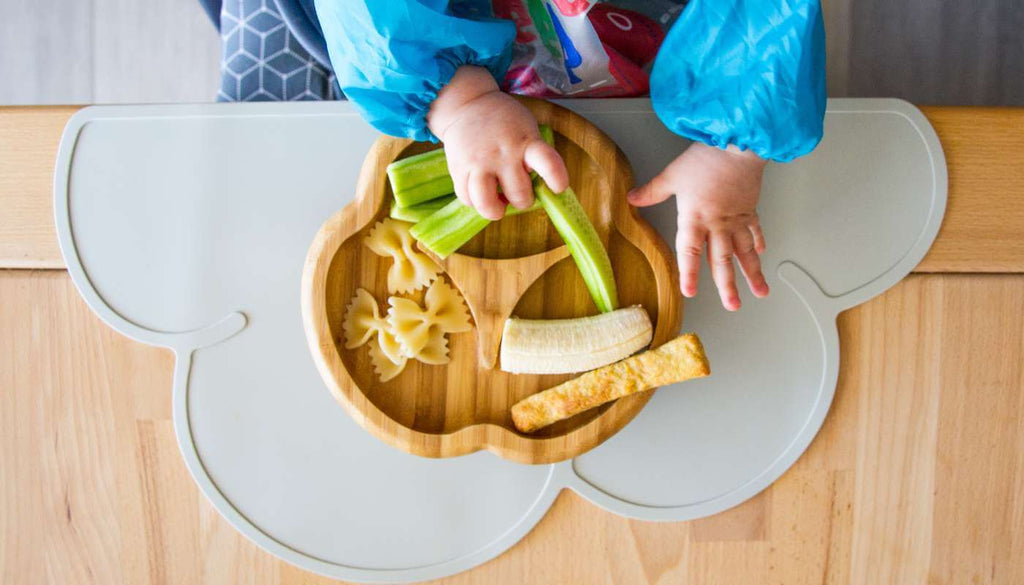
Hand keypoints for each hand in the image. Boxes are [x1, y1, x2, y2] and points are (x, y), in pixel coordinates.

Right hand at [427, 66, 567, 219]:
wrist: (467, 105)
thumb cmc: (504, 122)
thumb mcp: (526, 130)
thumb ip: (533, 157)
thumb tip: (537, 192)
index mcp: (526, 142)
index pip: (547, 162)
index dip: (556, 179)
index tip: (558, 188)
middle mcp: (503, 154)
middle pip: (518, 194)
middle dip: (523, 201)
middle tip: (519, 193)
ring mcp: (479, 163)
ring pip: (487, 204)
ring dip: (496, 209)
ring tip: (498, 203)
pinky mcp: (458, 169)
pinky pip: (467, 199)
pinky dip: (475, 202)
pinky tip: (481, 191)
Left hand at [628, 143, 769, 310]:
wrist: (740, 144)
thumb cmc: (707, 158)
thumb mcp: (673, 174)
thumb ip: (652, 191)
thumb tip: (631, 199)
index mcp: (696, 218)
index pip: (690, 252)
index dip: (689, 273)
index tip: (690, 292)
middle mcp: (718, 224)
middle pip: (722, 261)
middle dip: (728, 286)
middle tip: (733, 306)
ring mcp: (737, 219)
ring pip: (745, 252)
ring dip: (752, 273)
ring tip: (760, 293)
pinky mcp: (750, 209)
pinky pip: (755, 231)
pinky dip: (758, 243)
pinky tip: (762, 254)